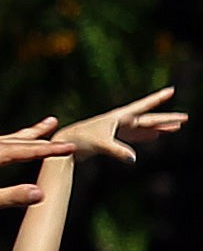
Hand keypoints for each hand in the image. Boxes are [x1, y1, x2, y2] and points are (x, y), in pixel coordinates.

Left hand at [0, 126, 72, 217]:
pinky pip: (1, 142)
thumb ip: (13, 197)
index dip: (52, 149)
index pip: (31, 150)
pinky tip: (16, 141)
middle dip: (44, 135)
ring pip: (12, 137)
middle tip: (64, 129)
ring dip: (30, 132)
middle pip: (23, 138)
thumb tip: (41, 193)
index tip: (71, 147)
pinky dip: (15, 140)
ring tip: (48, 123)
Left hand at [64, 85, 183, 164]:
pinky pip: (135, 136)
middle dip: (167, 119)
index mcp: (119, 117)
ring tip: (176, 127)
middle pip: (149, 119)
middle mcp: (120, 121)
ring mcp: (117, 129)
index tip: (171, 90)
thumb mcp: (100, 144)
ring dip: (160, 128)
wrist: (64, 144)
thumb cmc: (80, 140)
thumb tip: (134, 160)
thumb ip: (118, 150)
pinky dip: (146, 136)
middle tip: (185, 118)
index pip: (144, 106)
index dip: (158, 98)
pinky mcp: (113, 138)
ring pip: (144, 127)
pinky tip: (154, 136)